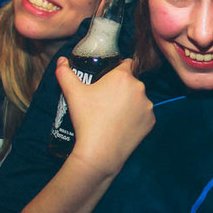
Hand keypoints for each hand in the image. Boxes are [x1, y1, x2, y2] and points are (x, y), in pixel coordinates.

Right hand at [55, 57, 154, 176]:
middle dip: (121, 87)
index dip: (117, 68)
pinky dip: (136, 117)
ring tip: (113, 113)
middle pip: (132, 82)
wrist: (100, 152)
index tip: (109, 78)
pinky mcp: (151, 121)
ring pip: (138, 98)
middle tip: (106, 99)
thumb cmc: (87, 120)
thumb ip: (65, 73)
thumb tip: (61, 60)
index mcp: (123, 76)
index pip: (126, 63)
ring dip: (130, 102)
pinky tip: (122, 124)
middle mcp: (139, 88)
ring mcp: (148, 106)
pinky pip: (144, 114)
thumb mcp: (73, 93)